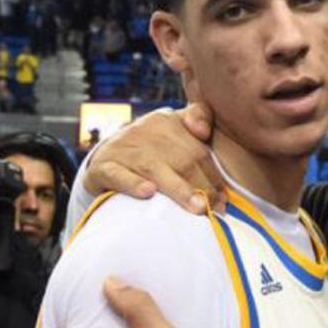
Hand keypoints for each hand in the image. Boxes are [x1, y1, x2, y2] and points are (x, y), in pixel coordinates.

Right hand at [84, 103, 225, 214]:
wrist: (103, 155)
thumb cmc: (149, 147)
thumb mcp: (173, 126)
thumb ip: (197, 118)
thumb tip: (205, 130)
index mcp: (167, 121)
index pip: (198, 151)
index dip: (214, 176)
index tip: (224, 199)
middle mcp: (146, 132)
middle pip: (182, 161)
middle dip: (202, 187)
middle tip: (215, 209)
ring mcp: (124, 150)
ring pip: (156, 170)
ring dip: (179, 189)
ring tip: (197, 207)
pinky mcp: (104, 167)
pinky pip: (119, 175)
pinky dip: (133, 184)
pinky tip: (148, 193)